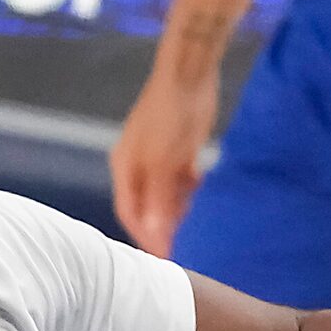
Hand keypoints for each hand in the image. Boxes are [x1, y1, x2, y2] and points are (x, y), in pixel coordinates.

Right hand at [109, 63, 218, 255]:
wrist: (190, 74)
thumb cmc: (169, 114)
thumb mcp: (163, 161)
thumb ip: (159, 198)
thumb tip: (154, 232)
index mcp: (126, 168)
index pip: (130, 212)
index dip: (146, 235)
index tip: (165, 256)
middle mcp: (140, 166)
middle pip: (149, 206)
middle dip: (164, 226)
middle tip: (185, 247)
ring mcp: (161, 159)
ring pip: (168, 196)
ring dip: (180, 211)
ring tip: (197, 227)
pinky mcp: (182, 151)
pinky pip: (185, 182)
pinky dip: (193, 193)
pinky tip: (205, 199)